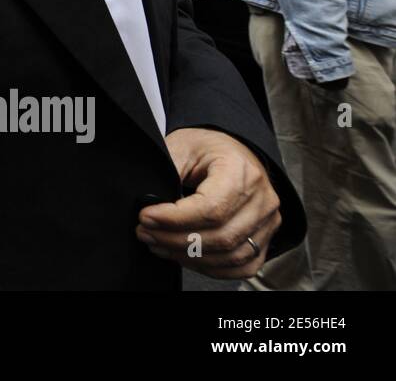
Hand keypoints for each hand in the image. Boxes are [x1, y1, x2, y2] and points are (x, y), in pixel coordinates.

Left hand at [135, 127, 281, 278]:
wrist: (232, 150)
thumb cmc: (207, 148)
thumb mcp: (182, 146)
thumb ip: (168, 172)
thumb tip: (149, 201)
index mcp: (240, 171)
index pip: (211, 209)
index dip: (174, 219)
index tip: (145, 217)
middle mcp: (262, 199)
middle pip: (221, 236)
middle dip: (175, 240)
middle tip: (145, 233)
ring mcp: (267, 221)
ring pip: (231, 255)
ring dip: (190, 257)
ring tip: (159, 245)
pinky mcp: (265, 238)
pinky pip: (243, 265)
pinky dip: (212, 268)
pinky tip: (186, 257)